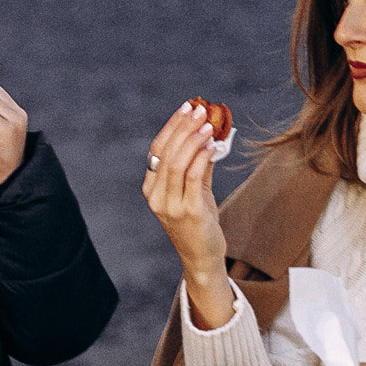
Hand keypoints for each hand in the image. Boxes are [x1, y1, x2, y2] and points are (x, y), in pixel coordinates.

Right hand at [142, 102, 230, 326]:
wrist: (203, 257)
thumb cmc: (199, 222)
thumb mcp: (195, 190)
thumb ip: (198, 163)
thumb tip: (209, 132)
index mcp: (152, 189)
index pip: (157, 150)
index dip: (172, 126)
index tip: (186, 108)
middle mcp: (156, 196)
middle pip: (167, 152)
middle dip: (183, 127)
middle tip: (199, 110)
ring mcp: (170, 206)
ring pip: (178, 163)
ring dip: (193, 140)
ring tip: (208, 125)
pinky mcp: (188, 212)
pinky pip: (193, 177)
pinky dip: (202, 157)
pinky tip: (213, 146)